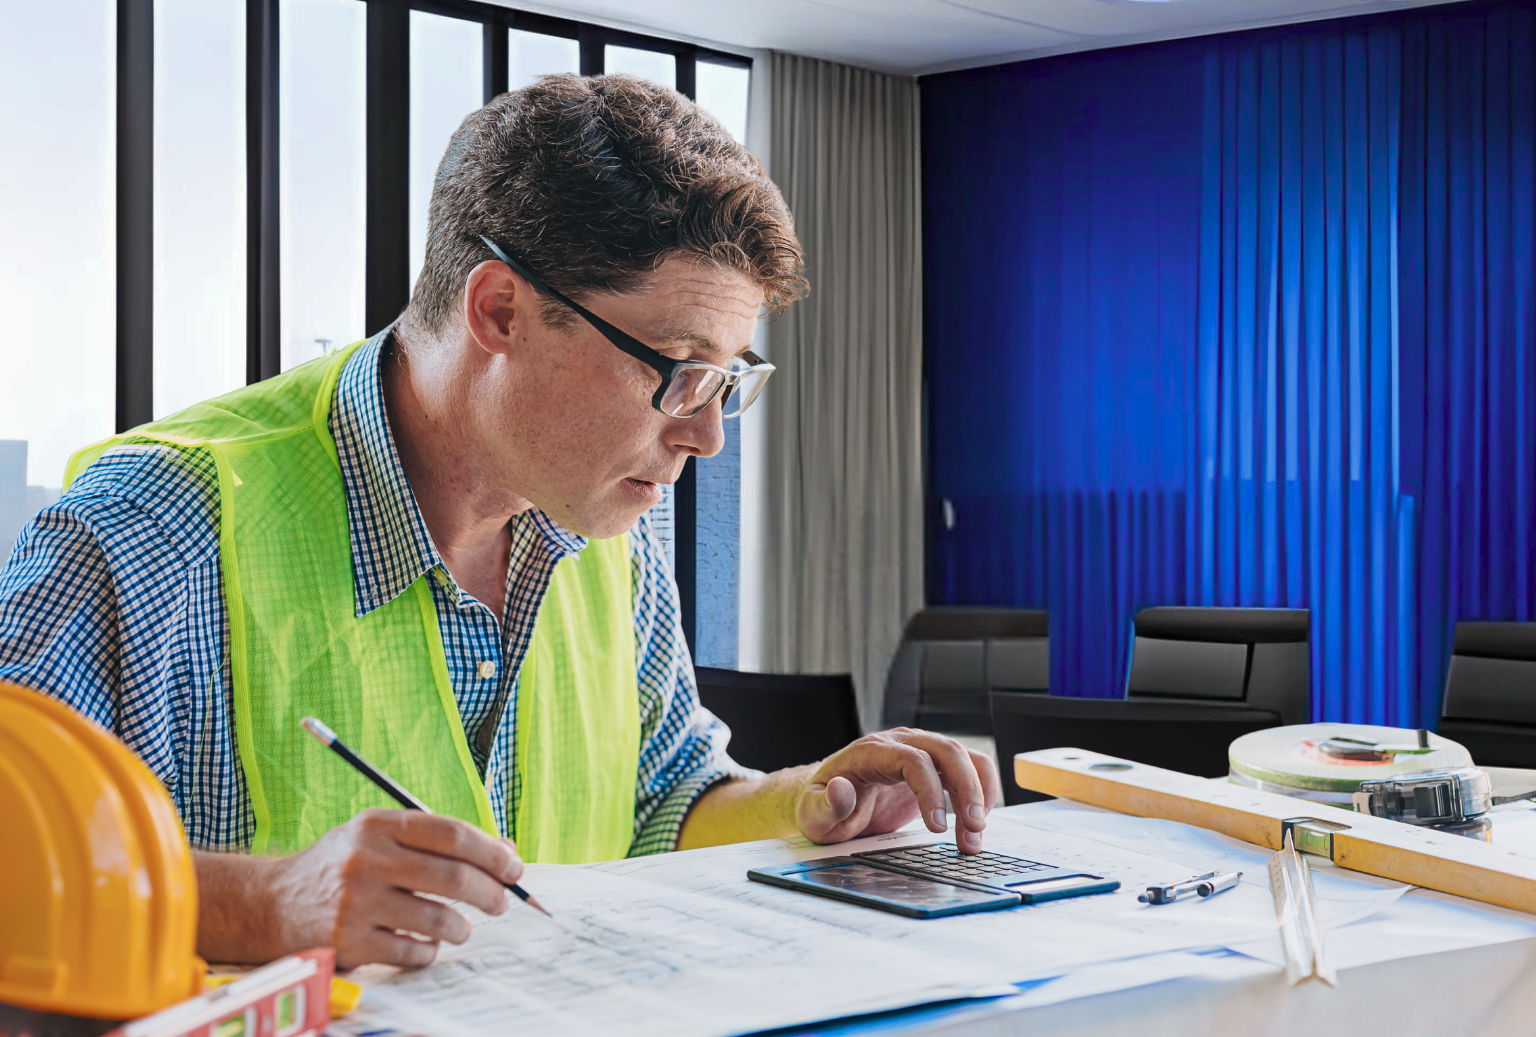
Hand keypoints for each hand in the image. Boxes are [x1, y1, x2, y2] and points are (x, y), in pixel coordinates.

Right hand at [195, 810, 523, 968]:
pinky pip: (412, 951)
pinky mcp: (349, 941)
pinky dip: (430, 951)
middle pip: (452, 876)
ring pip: (438, 919)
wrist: (272, 902)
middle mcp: (366, 858)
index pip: (451, 834)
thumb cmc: (342, 866)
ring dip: (461, 927)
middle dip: (490, 892)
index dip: (492, 852)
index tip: (514, 866)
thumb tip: (506, 850)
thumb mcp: (380, 837)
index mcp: (379, 824)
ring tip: (461, 927)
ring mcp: (356, 902)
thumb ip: (437, 840)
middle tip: (502, 902)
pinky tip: (426, 944)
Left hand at [795, 728, 1002, 852]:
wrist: (828, 800)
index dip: (930, 790)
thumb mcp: (813, 813)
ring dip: (979, 793)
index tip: (937, 827)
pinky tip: (975, 822)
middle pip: (947, 751)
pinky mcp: (933, 768)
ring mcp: (920, 752)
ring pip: (964, 758)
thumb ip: (825, 805)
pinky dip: (980, 792)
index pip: (912, 759)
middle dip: (967, 789)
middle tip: (973, 829)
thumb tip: (839, 790)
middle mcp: (900, 744)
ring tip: (975, 835)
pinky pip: (968, 769)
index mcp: (871, 751)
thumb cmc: (821, 805)